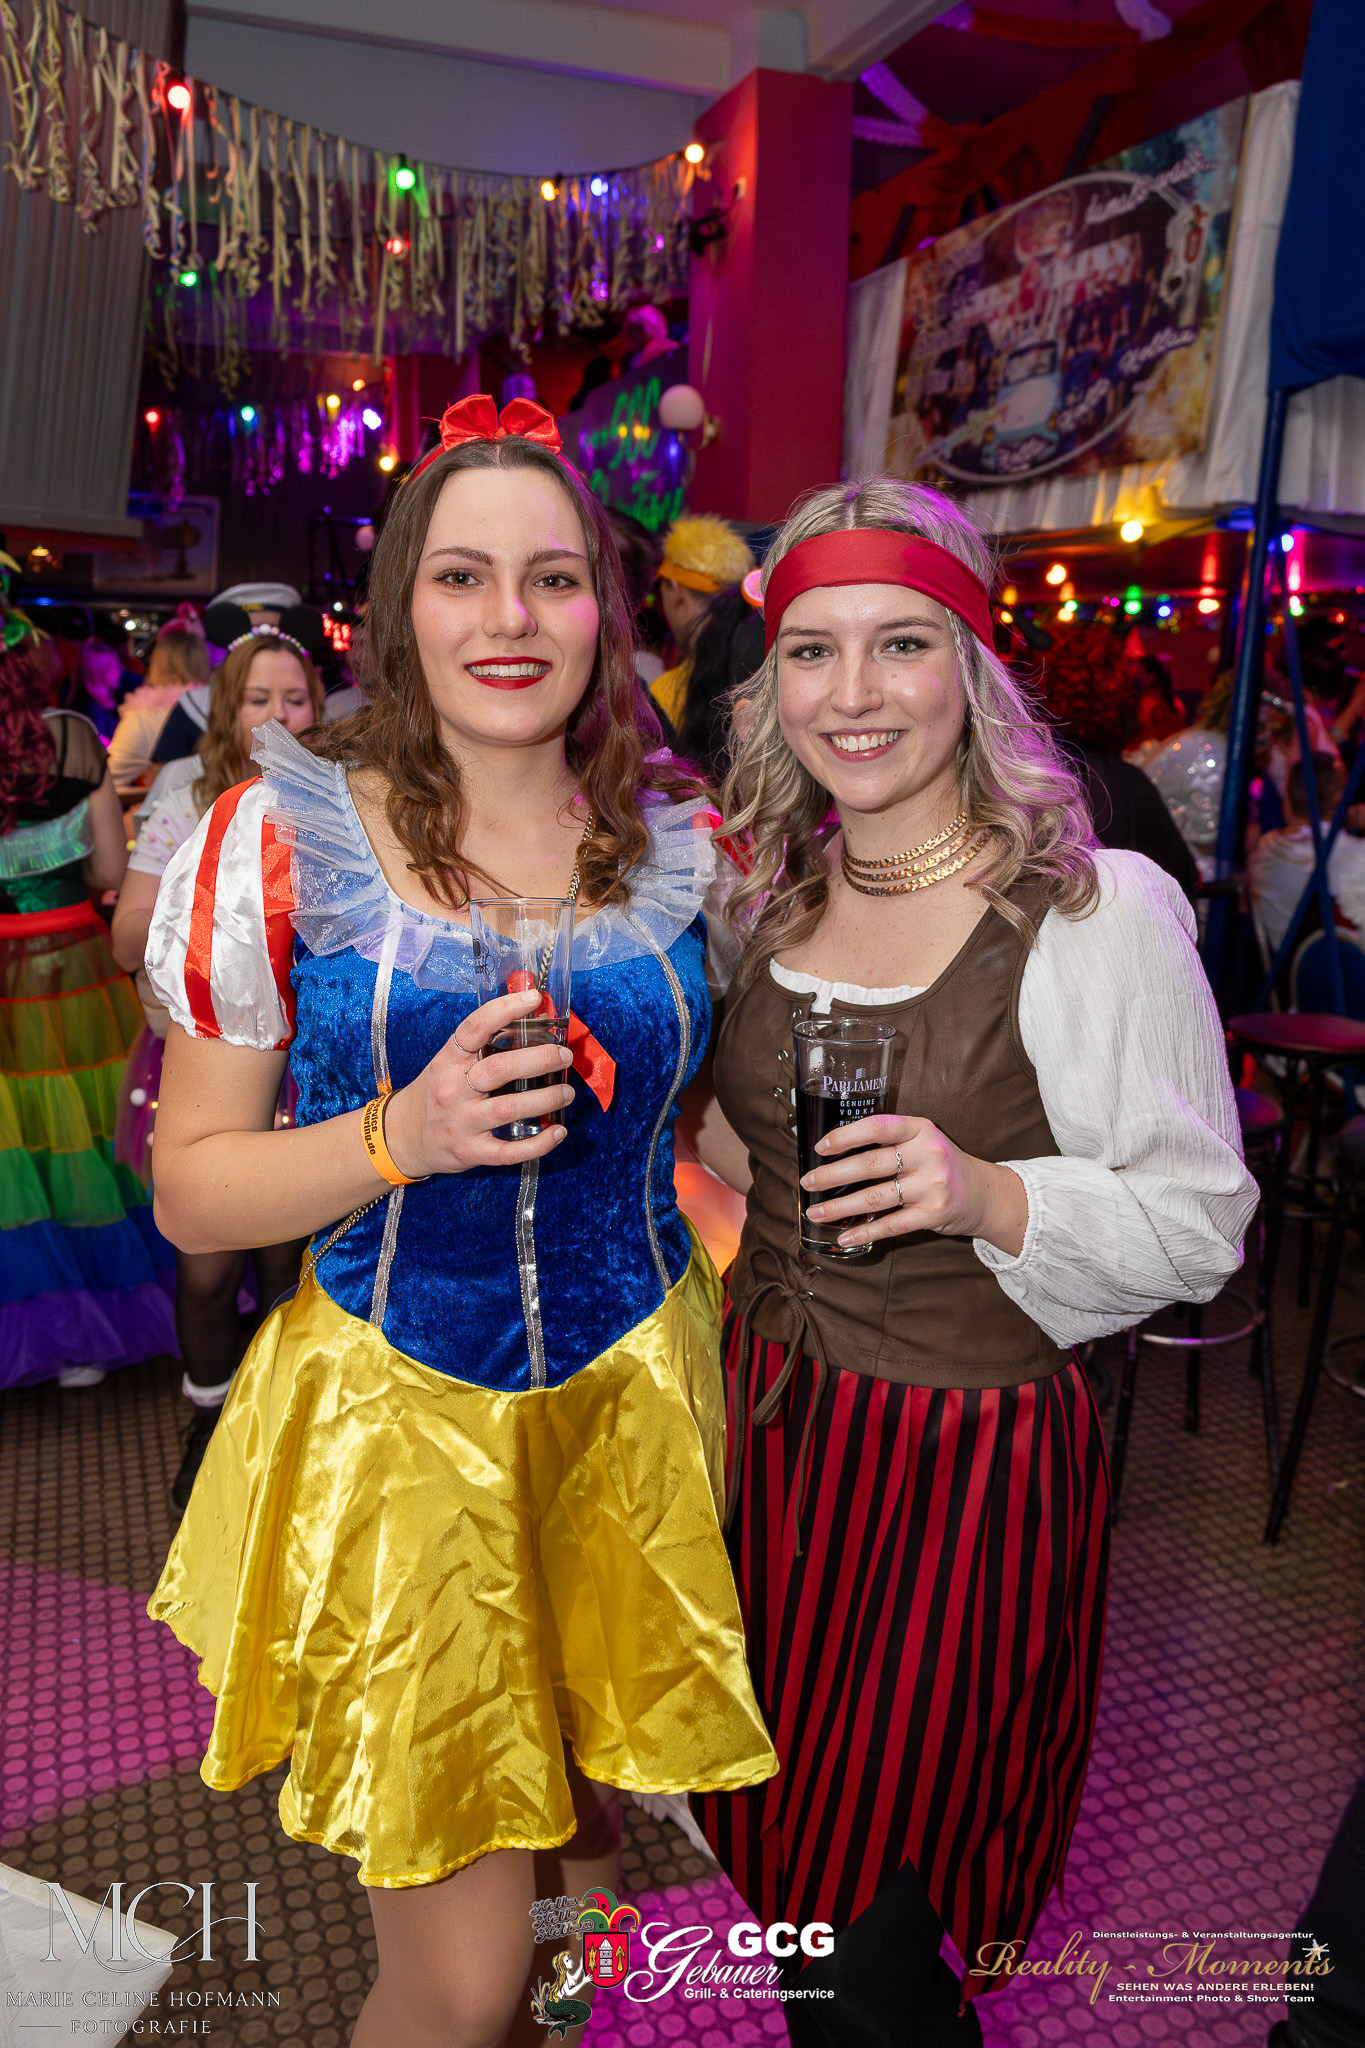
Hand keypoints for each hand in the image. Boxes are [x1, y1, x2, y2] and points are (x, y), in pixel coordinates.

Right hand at [381, 988, 574, 1177]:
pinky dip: (539, 1143)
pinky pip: (509, 1151)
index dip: (504, 1010)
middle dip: (539, 1059)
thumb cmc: (436, 1094)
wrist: (403, 1137)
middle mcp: (453, 1089)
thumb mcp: (448, 1064)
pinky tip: (558, 1132)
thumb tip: (530, 1024)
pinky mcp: (470, 1152)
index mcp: (448, 1060)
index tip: (533, 998)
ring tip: (567, 1091)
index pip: (474, 1028)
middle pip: (500, 1069)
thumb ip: (481, 1049)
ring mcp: (461, 1122)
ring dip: (546, 1099)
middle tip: (564, 1055)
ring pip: (508, 1108)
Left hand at [801, 1112, 1026, 1255]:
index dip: (846, 1136)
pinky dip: (864, 1232)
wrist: (983, 1193)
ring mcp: (932, 1185)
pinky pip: (891, 1225)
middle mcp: (928, 1154)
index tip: (820, 1147)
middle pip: (870, 1163)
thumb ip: (890, 1141)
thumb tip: (836, 1152)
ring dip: (840, 1207)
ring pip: (875, 1197)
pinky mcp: (933, 1214)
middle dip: (832, 1175)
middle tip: (807, 1182)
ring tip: (816, 1212)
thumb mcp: (922, 1141)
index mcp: (920, 1128)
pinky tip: (844, 1236)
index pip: (877, 1126)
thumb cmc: (940, 1165)